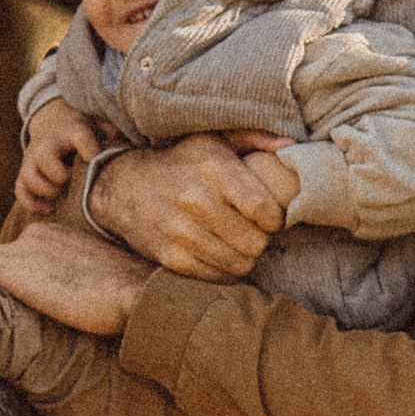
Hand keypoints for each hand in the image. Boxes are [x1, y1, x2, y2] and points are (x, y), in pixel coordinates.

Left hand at [0, 222, 151, 336]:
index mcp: (64, 237)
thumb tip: (95, 303)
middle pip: (6, 254)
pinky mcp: (11, 267)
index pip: (29, 251)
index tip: (13, 289)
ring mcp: (24, 249)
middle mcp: (40, 234)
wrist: (135, 291)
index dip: (19, 270)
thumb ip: (92, 284)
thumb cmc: (133, 295)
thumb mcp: (109, 282)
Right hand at [14, 96, 104, 217]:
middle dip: (61, 176)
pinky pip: (20, 191)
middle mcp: (48, 145)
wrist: (53, 121)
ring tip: (62, 195)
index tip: (94, 162)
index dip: (89, 151)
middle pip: (46, 160)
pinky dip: (31, 204)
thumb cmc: (82, 129)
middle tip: (73, 181)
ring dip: (47, 191)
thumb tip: (131, 147)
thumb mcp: (99, 124)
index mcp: (72, 131)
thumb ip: (113, 134)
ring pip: (29, 178)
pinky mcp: (24, 172)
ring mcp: (33, 159)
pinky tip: (49, 210)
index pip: (80, 137)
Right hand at [87, 132, 291, 279]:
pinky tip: (218, 252)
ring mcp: (180, 231)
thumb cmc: (180, 162)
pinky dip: (223, 269)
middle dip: (260, 239)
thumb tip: (291, 145)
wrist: (123, 186)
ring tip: (236, 241)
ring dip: (243, 256)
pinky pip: (216, 276)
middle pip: (254, 241)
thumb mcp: (212, 141)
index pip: (262, 208)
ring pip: (238, 263)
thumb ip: (254, 139)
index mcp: (212, 167)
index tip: (268, 216)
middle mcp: (194, 199)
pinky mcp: (170, 257)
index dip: (274, 217)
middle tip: (252, 231)